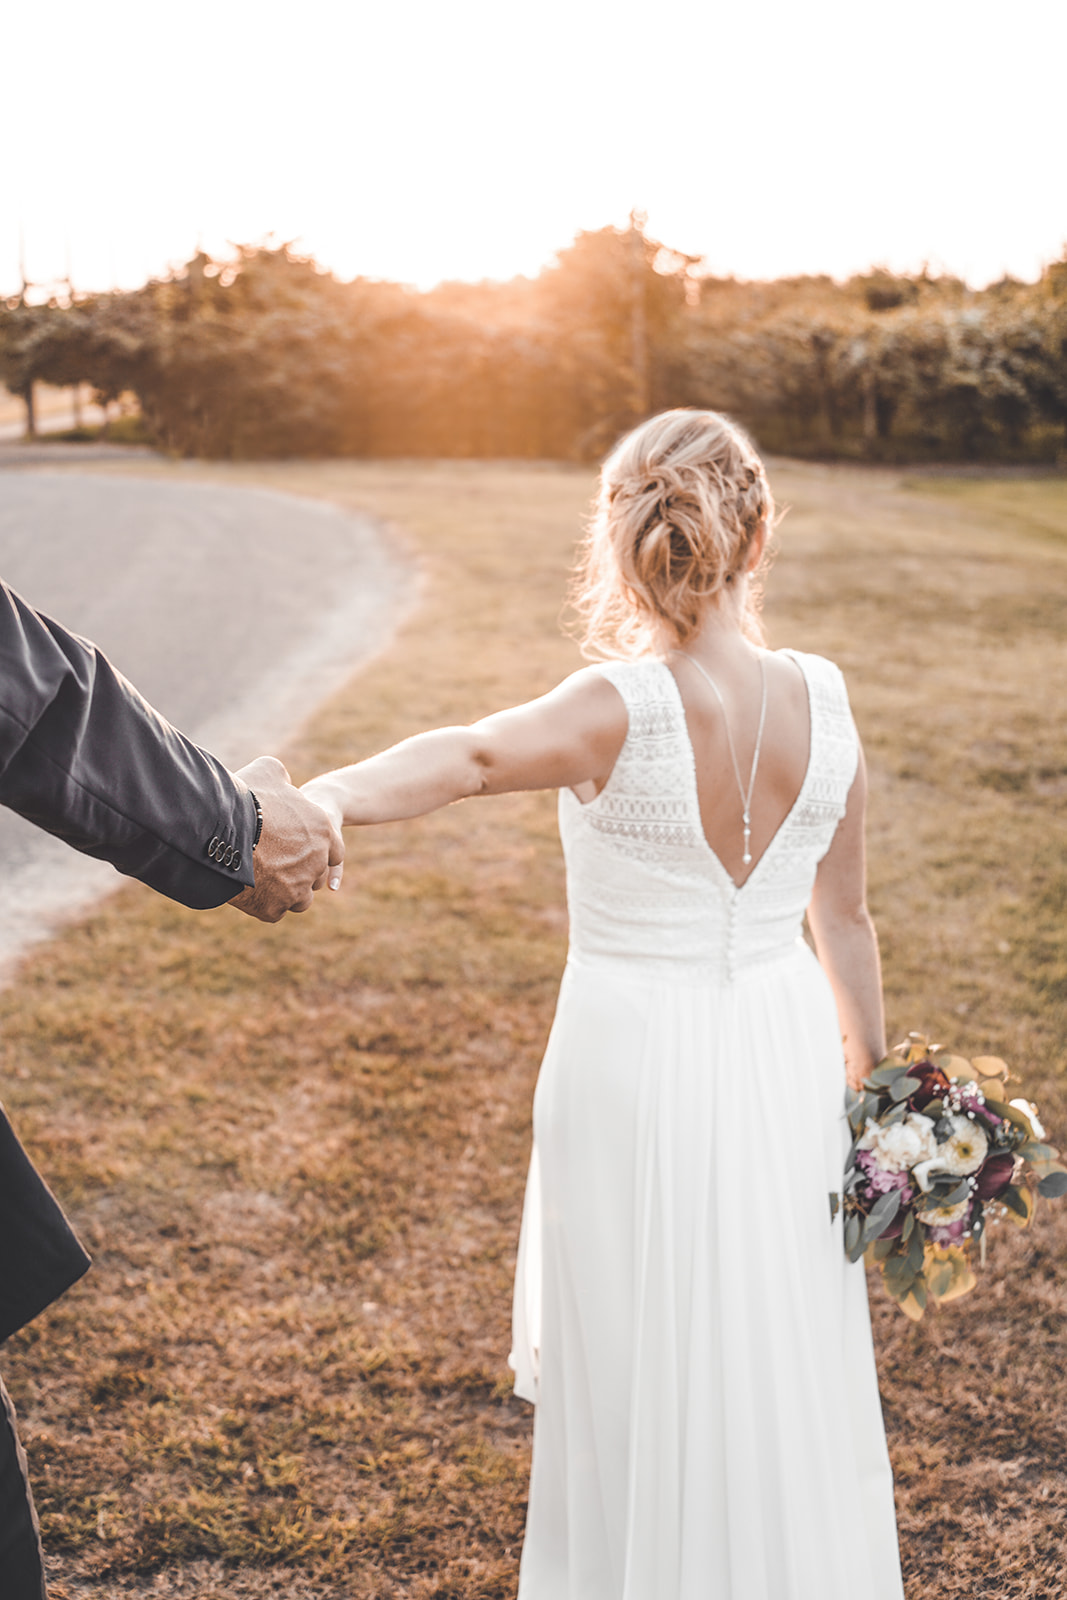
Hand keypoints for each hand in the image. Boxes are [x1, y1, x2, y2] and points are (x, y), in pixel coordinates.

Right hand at [228, 756, 343, 922]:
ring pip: (300, 898)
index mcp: (325, 831)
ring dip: (286, 891)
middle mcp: (317, 862)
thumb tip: (281, 779)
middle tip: (274, 862)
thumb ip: (281, 777)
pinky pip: (274, 910)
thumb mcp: (268, 773)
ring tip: (262, 879)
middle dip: (299, 870)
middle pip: (314, 874)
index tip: (297, 846)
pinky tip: (249, 889)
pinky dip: (264, 903)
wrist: (221, 831)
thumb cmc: (245, 798)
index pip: (334, 849)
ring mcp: (297, 889)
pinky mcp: (275, 909)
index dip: (316, 848)